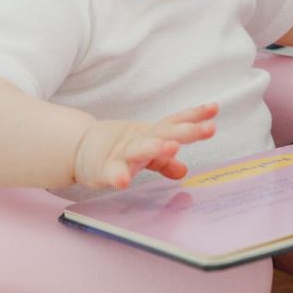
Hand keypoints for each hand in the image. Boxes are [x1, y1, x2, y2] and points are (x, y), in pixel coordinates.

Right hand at [73, 103, 217, 188]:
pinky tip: (123, 182)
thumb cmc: (117, 150)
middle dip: (186, 131)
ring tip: (172, 148)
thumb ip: (164, 162)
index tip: (214, 109)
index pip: (175, 122)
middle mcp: (139, 139)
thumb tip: (184, 170)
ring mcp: (121, 153)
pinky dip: (117, 176)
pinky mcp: (103, 169)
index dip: (194, 116)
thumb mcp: (145, 153)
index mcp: (150, 134)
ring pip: (140, 149)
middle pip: (164, 132)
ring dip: (155, 148)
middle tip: (207, 129)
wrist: (78, 148)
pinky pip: (112, 173)